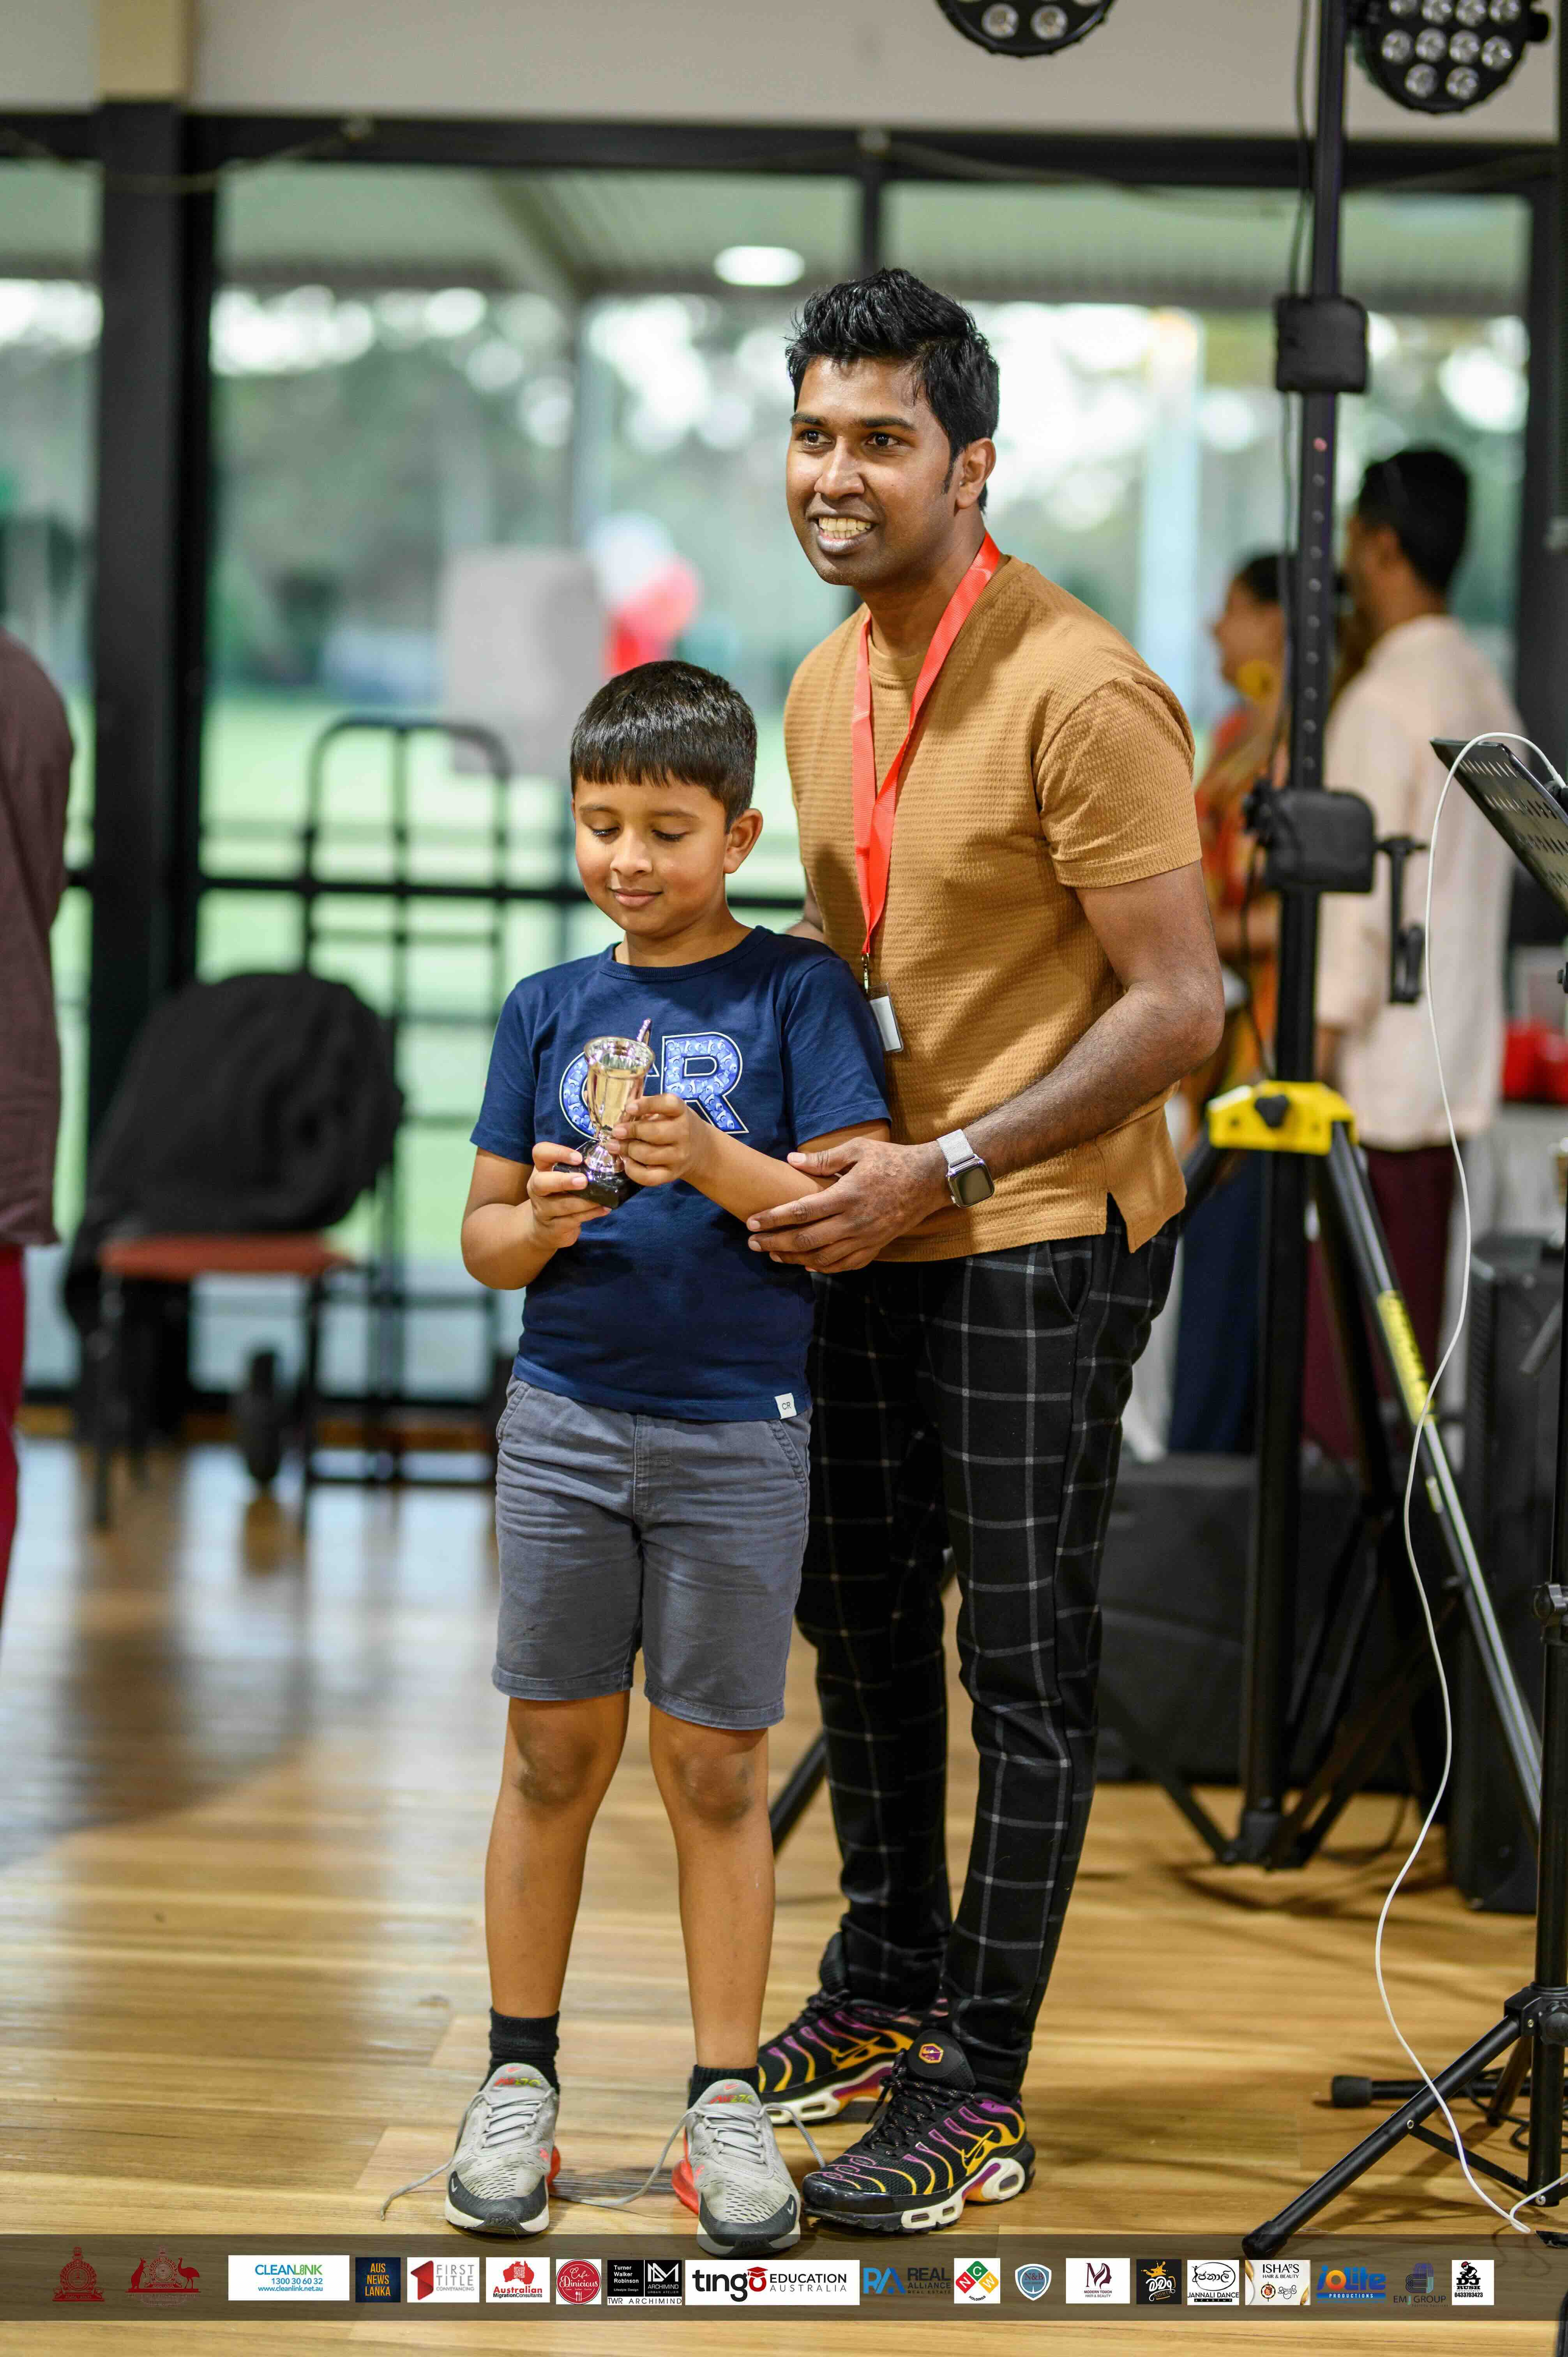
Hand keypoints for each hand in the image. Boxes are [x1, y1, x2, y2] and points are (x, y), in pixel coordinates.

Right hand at [526, 1140, 607, 1245]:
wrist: (545, 1229)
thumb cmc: (560, 1196)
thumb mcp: (563, 1179)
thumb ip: (577, 1169)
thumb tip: (606, 1160)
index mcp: (541, 1170)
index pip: (540, 1153)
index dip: (557, 1152)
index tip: (578, 1158)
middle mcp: (537, 1189)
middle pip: (541, 1182)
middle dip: (563, 1181)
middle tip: (583, 1181)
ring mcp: (543, 1210)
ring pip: (561, 1205)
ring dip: (583, 1202)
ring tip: (601, 1199)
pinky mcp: (553, 1228)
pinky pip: (573, 1220)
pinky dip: (590, 1214)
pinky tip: (604, 1209)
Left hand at [615, 1093, 709, 1189]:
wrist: (700, 1149)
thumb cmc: (676, 1125)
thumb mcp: (668, 1111)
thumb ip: (647, 1108)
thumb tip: (621, 1113)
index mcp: (681, 1112)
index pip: (668, 1104)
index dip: (647, 1105)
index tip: (629, 1107)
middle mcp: (683, 1133)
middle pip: (654, 1133)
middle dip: (630, 1132)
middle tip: (616, 1132)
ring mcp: (678, 1156)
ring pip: (648, 1155)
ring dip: (627, 1150)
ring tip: (614, 1146)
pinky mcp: (672, 1175)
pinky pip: (649, 1177)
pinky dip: (633, 1171)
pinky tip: (627, 1162)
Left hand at [746, 1137, 948, 1271]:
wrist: (929, 1180)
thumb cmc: (892, 1160)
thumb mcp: (859, 1149)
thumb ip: (823, 1158)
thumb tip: (791, 1160)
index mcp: (847, 1195)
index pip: (801, 1211)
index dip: (773, 1218)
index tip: (751, 1222)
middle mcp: (854, 1221)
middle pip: (805, 1239)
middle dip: (774, 1242)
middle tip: (752, 1243)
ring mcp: (865, 1238)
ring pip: (822, 1257)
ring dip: (793, 1258)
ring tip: (772, 1254)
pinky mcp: (875, 1247)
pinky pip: (845, 1265)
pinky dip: (823, 1267)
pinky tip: (807, 1264)